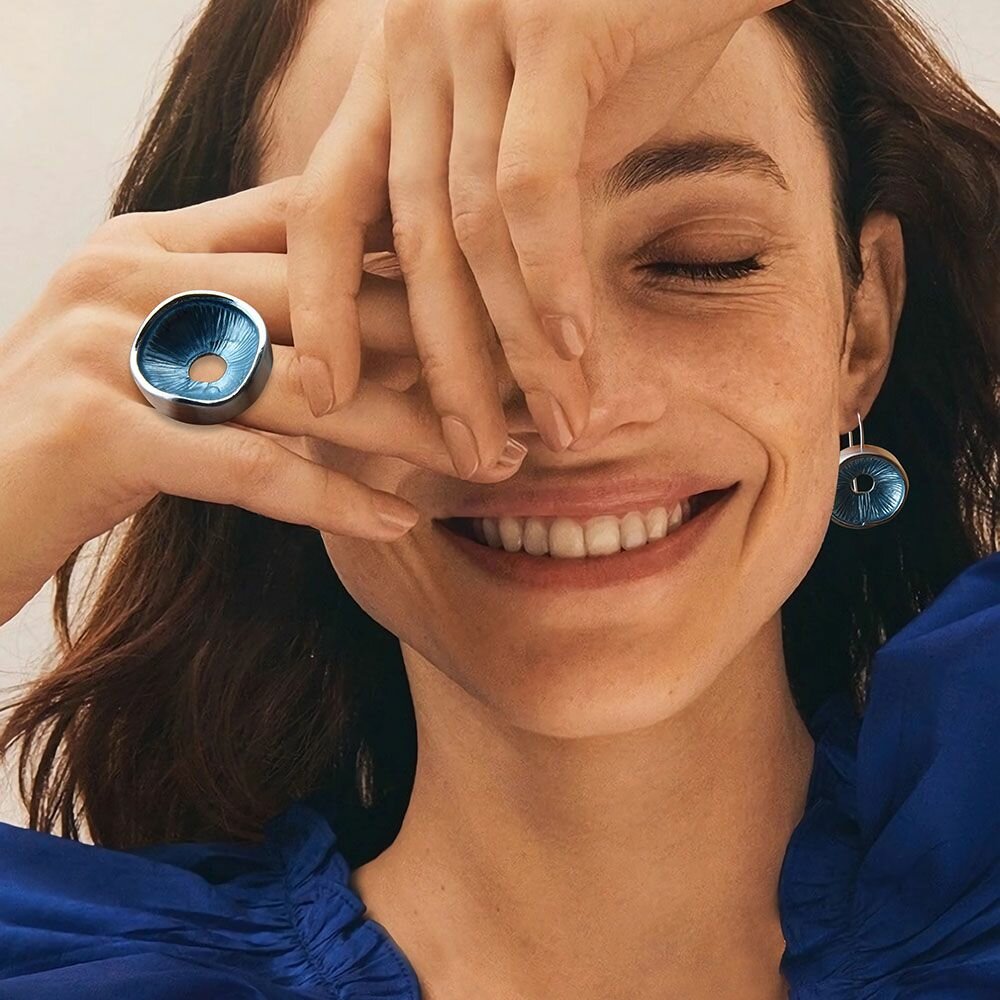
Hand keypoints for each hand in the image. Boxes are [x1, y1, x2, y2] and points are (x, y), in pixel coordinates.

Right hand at [0, 179, 525, 625]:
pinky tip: (399, 520)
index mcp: (145, 245)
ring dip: (410, 429)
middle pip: (323, 302)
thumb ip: (235, 320)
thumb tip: (362, 333)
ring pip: (300, 385)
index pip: (304, 226)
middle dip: (435, 349)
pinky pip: (245, 466)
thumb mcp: (150, 357)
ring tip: (492, 460)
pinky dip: (330, 496)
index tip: (496, 306)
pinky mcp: (94, 432)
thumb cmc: (68, 440)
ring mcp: (104, 347)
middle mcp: (125, 277)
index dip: (406, 261)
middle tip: (524, 391)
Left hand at [284, 0, 787, 472]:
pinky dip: (553, 275)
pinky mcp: (554, 27)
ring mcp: (476, 29)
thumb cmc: (626, 21)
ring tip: (553, 423)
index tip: (322, 395)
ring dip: (516, 342)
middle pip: (407, 237)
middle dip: (439, 361)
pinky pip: (536, 184)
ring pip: (473, 227)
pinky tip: (577, 346)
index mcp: (395, 71)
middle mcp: (416, 47)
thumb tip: (486, 306)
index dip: (320, 307)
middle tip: (469, 452)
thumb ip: (495, 195)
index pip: (324, 205)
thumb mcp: (539, 116)